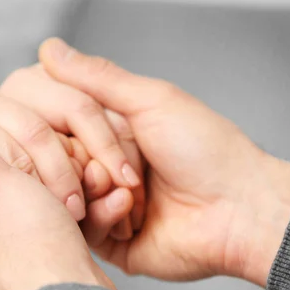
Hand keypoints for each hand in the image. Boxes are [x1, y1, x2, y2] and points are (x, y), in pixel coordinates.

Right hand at [39, 38, 289, 285]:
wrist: (238, 208)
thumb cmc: (207, 151)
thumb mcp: (151, 101)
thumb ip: (97, 78)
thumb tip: (51, 48)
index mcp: (113, 132)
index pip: (60, 124)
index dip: (70, 128)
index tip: (88, 128)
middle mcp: (106, 166)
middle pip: (60, 160)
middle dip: (88, 160)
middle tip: (119, 165)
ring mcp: (106, 204)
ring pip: (66, 194)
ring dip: (97, 187)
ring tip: (131, 188)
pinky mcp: (110, 241)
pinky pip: (83, 228)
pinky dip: (105, 214)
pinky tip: (134, 212)